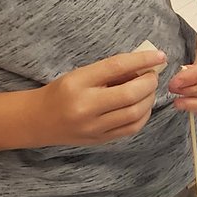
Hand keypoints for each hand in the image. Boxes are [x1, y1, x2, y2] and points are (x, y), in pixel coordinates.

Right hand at [37, 48, 166, 146]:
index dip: (142, 60)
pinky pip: (131, 128)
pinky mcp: (99, 140)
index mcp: (78, 83)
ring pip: (135, 113)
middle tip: (152, 75)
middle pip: (130, 94)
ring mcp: (93, 127)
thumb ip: (110, 70)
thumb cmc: (61, 92)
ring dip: (149, 99)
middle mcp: (85, 107)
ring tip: (148, 90)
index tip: (159, 56)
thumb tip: (144, 65)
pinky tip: (142, 106)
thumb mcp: (81, 74)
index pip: (116, 67)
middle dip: (149, 82)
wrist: (37, 120)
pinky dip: (143, 115)